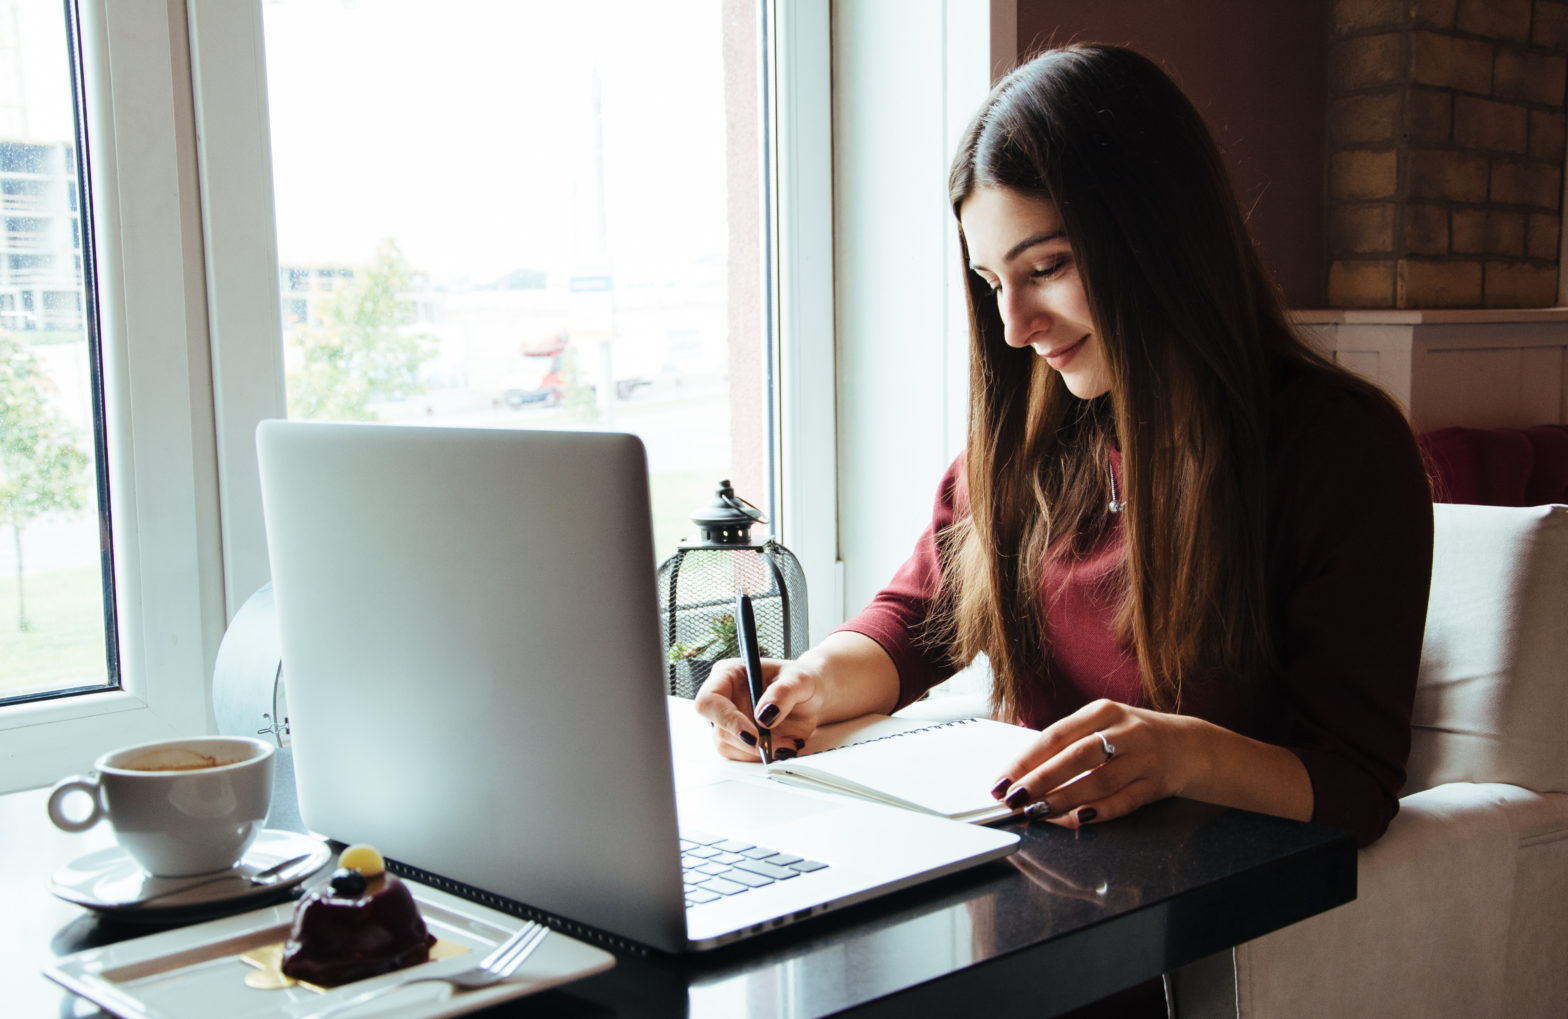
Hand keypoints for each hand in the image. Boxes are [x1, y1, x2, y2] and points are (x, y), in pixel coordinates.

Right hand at [694, 656, 826, 761]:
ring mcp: (728, 721)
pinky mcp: (737, 740)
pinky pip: (741, 756)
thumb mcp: (799, 680)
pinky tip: (783, 745)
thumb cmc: (801, 681)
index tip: (753, 734)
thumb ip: (783, 693)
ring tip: (789, 742)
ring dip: (759, 751)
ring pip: (729, 747)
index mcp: (728, 674)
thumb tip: (764, 715)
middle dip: (751, 742)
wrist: (811, 697)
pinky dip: (764, 755)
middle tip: (781, 744)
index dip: (726, 719)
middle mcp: (723, 698)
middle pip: (719, 730)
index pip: (709, 700)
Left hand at [991, 699, 1204, 828]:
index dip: (1025, 760)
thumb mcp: (1103, 726)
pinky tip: (1078, 819)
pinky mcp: (1157, 783)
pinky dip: (1100, 811)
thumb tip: (1022, 775)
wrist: (1190, 746)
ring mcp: (1143, 757)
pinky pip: (1125, 800)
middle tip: (1015, 799)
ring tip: (1038, 812)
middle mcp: (1124, 731)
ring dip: (1064, 799)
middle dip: (1040, 780)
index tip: (1002, 781)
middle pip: (1075, 756)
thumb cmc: (1133, 737)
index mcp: (1102, 711)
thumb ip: (1068, 745)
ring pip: (1098, 780)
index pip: (1055, 736)